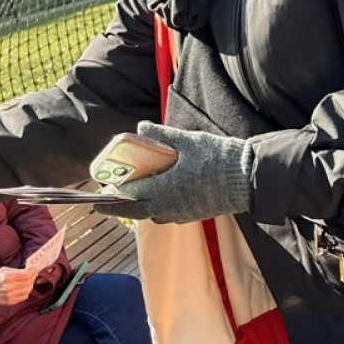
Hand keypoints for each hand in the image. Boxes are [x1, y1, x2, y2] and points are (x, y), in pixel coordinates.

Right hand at [0, 267, 37, 306]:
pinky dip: (26, 292)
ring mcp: (11, 295)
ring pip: (28, 290)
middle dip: (33, 278)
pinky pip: (24, 297)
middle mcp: (10, 286)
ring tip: (29, 281)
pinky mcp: (11, 301)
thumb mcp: (2, 270)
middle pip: (28, 282)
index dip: (33, 272)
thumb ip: (15, 270)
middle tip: (34, 275)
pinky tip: (24, 288)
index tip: (34, 270)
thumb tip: (28, 271)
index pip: (26, 275)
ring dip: (30, 285)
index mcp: (7, 276)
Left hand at [92, 121, 254, 223]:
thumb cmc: (216, 158)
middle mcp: (168, 206)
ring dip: (139, 209)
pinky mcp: (193, 215)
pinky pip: (168, 216)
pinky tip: (159, 200)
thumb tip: (141, 126)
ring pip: (152, 216)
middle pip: (136, 212)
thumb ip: (162, 135)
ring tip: (131, 200)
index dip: (111, 199)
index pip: (128, 198)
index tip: (98, 198)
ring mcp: (181, 214)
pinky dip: (157, 210)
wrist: (246, 179)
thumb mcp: (187, 141)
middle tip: (105, 204)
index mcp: (162, 189)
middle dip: (119, 209)